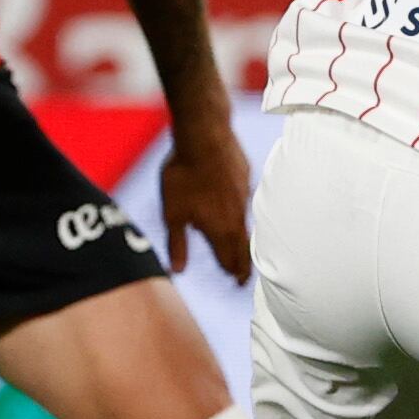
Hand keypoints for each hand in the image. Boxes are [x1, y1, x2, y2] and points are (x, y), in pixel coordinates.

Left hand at [159, 116, 252, 279]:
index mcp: (221, 229)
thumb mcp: (172, 214)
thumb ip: (177, 244)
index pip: (230, 259)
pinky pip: (244, 200)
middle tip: (245, 276)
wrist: (203, 136)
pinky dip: (240, 211)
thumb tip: (177, 270)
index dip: (233, 272)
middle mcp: (237, 216)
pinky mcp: (245, 176)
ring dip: (244, 239)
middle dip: (243, 263)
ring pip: (246, 223)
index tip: (238, 282)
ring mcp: (244, 195)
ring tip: (242, 247)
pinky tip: (234, 207)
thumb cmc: (183, 176)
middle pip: (243, 246)